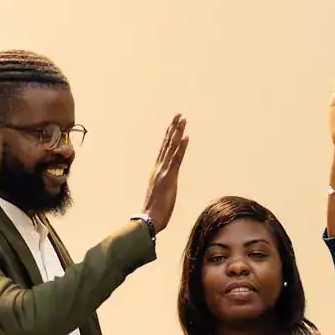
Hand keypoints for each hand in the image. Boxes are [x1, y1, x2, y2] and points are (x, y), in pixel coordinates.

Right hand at [141, 113, 189, 231]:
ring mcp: (163, 171)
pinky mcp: (169, 177)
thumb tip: (165, 187)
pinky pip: (176, 159)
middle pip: (167, 144)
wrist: (149, 219)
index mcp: (158, 171)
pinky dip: (180, 147)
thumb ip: (163, 188)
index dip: (169, 136)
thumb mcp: (161, 195)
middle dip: (173, 128)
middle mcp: (159, 168)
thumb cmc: (155, 211)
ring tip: (182, 119)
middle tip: (179, 115)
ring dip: (177, 132)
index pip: (164, 150)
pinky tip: (185, 136)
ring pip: (171, 147)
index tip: (174, 124)